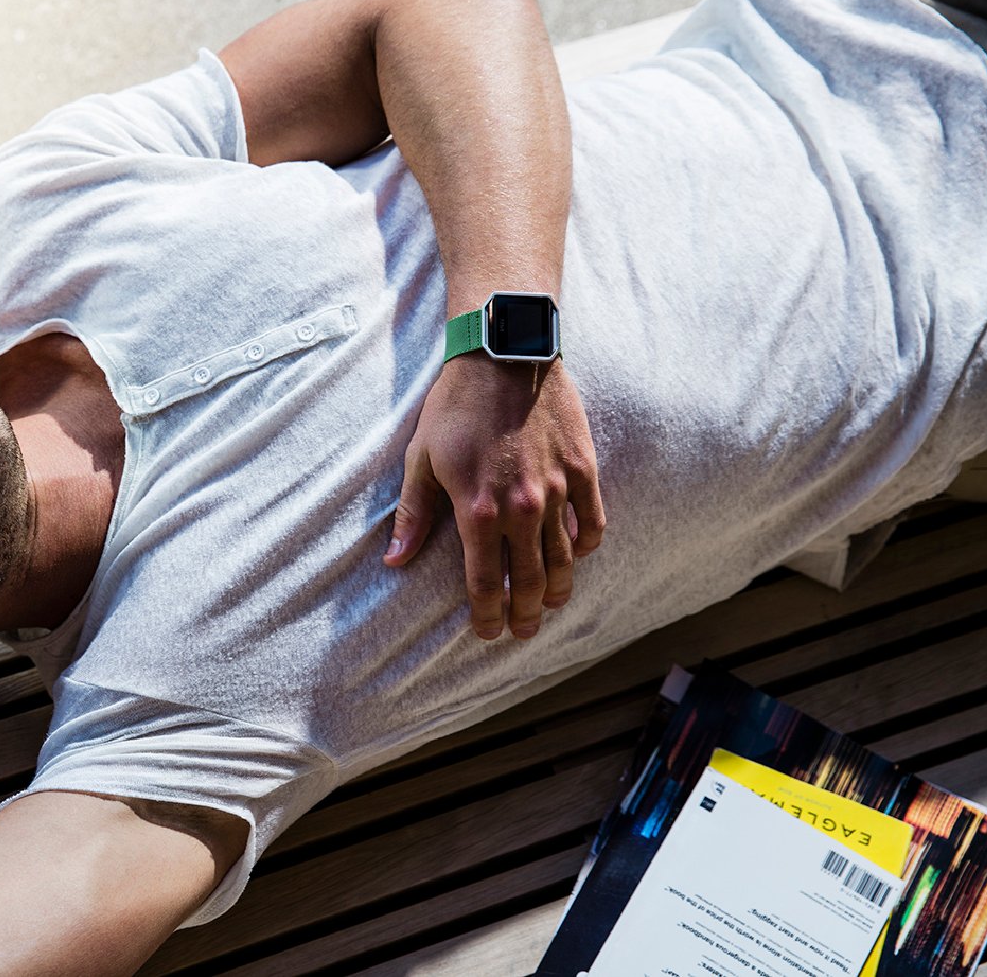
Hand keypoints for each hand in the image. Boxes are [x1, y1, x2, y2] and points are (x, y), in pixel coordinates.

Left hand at [384, 355, 604, 639]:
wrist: (504, 354)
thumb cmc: (454, 406)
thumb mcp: (420, 459)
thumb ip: (413, 515)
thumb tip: (395, 560)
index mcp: (477, 511)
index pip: (485, 584)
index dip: (487, 616)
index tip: (487, 632)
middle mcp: (522, 508)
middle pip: (530, 582)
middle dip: (525, 614)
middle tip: (523, 631)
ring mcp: (558, 490)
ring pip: (565, 560)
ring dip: (558, 590)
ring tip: (551, 605)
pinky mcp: (583, 469)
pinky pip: (591, 523)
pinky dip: (584, 546)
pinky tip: (575, 556)